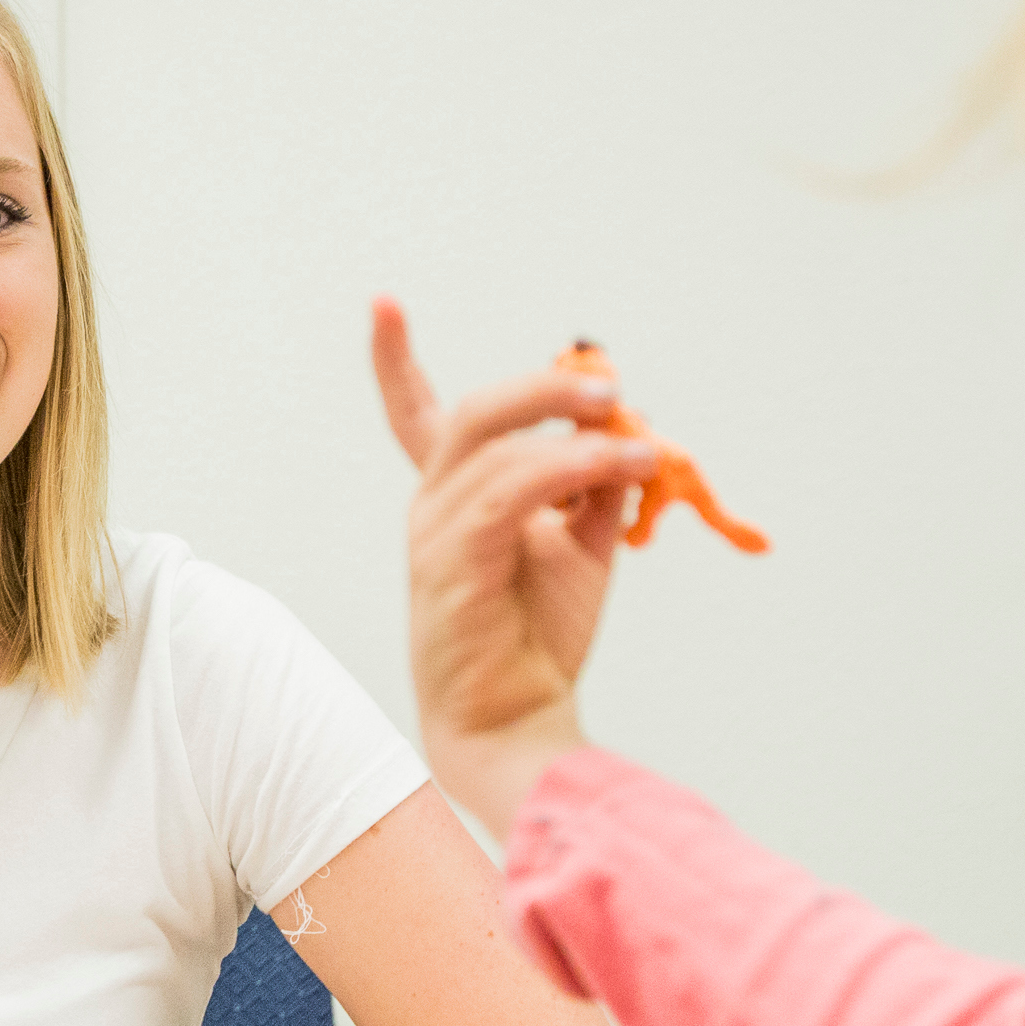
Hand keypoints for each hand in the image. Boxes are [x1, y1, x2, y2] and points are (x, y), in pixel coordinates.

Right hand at [374, 298, 656, 834]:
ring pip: (500, 450)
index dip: (392, 361)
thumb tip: (626, 422)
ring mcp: (433, 536)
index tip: (382, 304)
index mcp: (452, 496)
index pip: (412, 414)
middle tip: (609, 385)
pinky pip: (511, 494)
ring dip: (579, 435)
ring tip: (642, 444)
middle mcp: (431, 508)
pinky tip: (623, 466)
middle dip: (543, 388)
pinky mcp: (450, 567)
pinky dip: (571, 469)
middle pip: (472, 414)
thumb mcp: (582, 542)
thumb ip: (596, 480)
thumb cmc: (540, 636)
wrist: (518, 721)